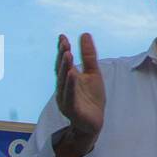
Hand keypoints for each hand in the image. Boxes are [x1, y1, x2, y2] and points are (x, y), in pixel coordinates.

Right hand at [55, 33, 103, 147]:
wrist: (94, 122)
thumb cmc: (92, 97)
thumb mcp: (93, 73)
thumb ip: (89, 55)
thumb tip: (85, 34)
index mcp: (68, 79)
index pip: (63, 62)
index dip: (62, 50)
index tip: (62, 37)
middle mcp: (64, 88)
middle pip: (61, 70)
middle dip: (63, 57)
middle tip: (65, 44)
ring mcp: (66, 98)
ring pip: (64, 82)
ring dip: (65, 68)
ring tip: (67, 54)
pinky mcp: (72, 109)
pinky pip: (70, 95)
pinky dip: (70, 85)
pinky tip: (72, 74)